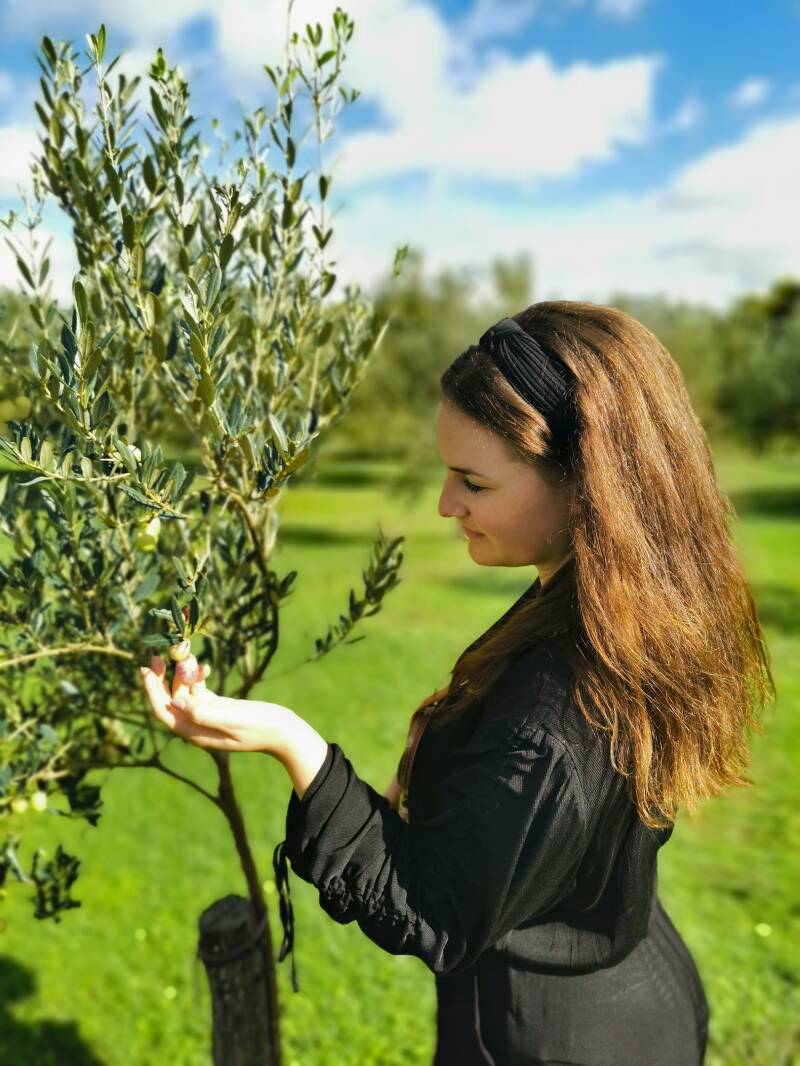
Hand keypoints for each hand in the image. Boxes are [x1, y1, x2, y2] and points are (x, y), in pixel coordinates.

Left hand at [139, 654, 293, 753]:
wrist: (282, 731)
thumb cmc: (258, 727)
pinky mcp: (219, 707)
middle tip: (156, 655)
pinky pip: (200, 690)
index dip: (151, 691)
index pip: (164, 711)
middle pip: (170, 701)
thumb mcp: (230, 719)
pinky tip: (205, 666)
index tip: (145, 669)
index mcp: (196, 732)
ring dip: (182, 673)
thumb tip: (175, 702)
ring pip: (185, 692)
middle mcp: (197, 725)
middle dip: (161, 679)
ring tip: (186, 653)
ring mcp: (208, 716)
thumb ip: (202, 712)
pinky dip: (199, 677)